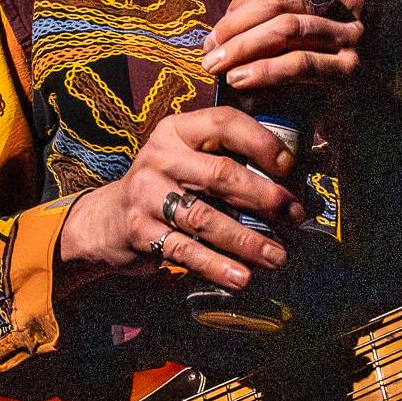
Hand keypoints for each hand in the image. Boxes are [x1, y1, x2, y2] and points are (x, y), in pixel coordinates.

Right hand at [57, 106, 307, 290]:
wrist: (105, 221)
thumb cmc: (165, 187)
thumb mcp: (188, 161)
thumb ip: (229, 162)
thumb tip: (297, 180)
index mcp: (177, 130)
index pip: (225, 123)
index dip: (262, 142)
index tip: (290, 168)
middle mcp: (160, 157)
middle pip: (221, 174)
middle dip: (265, 197)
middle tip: (293, 217)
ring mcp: (146, 194)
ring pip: (206, 218)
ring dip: (247, 241)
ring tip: (277, 257)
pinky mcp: (140, 231)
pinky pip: (186, 250)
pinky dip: (217, 266)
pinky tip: (242, 278)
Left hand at [198, 0, 364, 94]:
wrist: (332, 94)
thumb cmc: (295, 43)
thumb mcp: (270, 9)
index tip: (216, 26)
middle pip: (282, 0)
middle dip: (237, 26)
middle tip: (208, 49)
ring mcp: (352, 32)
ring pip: (289, 29)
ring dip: (245, 48)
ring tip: (217, 66)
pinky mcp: (350, 66)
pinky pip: (301, 63)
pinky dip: (265, 71)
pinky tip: (240, 79)